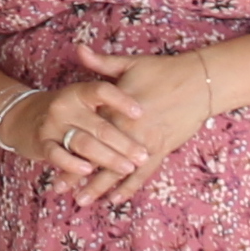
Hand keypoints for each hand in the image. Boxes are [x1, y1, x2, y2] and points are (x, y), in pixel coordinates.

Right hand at [18, 74, 151, 204]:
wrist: (23, 117)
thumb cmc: (68, 109)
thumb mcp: (82, 93)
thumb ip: (104, 80)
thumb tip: (137, 76)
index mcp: (79, 92)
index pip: (101, 91)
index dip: (121, 101)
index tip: (141, 112)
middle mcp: (65, 106)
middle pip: (98, 125)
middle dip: (123, 143)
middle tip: (142, 155)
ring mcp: (52, 126)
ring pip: (83, 143)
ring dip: (107, 158)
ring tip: (126, 168)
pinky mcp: (42, 144)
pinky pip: (57, 155)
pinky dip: (72, 164)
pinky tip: (88, 171)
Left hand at [29, 42, 230, 202]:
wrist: (200, 83)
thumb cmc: (163, 71)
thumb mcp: (130, 64)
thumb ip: (100, 63)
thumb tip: (77, 49)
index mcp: (115, 108)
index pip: (86, 131)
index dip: (67, 146)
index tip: (49, 157)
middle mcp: (128, 129)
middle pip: (97, 156)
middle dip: (76, 173)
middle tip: (57, 188)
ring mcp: (145, 142)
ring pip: (117, 170)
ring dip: (99, 187)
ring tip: (81, 201)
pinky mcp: (161, 150)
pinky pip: (142, 174)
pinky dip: (128, 187)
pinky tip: (114, 199)